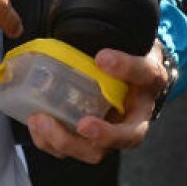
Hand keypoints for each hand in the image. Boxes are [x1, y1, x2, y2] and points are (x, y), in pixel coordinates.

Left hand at [25, 42, 172, 163]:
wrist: (130, 80)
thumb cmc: (129, 61)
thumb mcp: (132, 45)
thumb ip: (118, 40)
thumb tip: (89, 34)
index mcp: (149, 84)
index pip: (145, 74)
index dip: (126, 68)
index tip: (102, 57)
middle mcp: (136, 117)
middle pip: (127, 136)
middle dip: (104, 134)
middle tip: (83, 124)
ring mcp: (112, 133)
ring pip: (96, 151)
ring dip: (67, 141)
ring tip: (42, 121)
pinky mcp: (90, 140)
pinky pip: (72, 148)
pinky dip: (51, 142)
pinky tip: (36, 125)